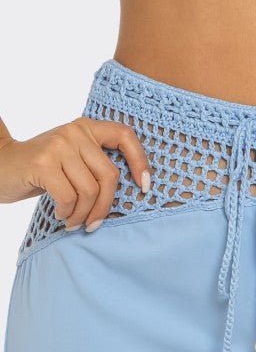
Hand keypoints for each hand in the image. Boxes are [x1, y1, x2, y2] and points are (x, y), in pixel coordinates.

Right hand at [0, 117, 150, 230]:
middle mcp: (76, 131)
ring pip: (90, 190)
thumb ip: (94, 163)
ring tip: (73, 222)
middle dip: (105, 206)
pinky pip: (69, 197)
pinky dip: (67, 213)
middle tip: (94, 224)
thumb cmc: (42, 168)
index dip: (140, 160)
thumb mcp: (72, 156)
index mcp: (88, 127)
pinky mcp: (44, 163)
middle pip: (109, 175)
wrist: (0, 164)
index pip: (125, 136)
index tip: (145, 186)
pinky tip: (60, 214)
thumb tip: (129, 189)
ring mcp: (60, 145)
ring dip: (83, 215)